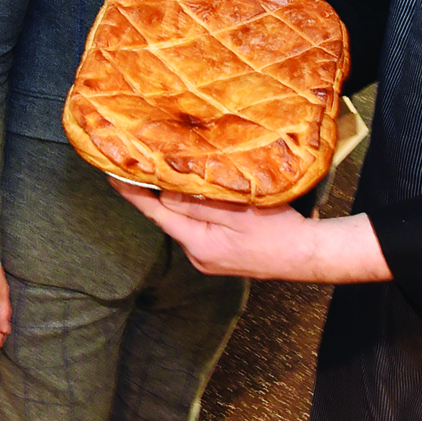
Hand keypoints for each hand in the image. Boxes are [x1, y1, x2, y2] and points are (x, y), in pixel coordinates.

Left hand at [111, 180, 391, 283]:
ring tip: (174, 172)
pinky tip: (203, 192)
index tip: (112, 175)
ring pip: (186, 221)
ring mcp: (209, 257)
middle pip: (169, 217)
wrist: (309, 256)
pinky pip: (201, 226)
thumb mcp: (239, 211)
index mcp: (198, 244)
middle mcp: (198, 255)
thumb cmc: (279, 233)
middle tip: (145, 162)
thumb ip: (200, 203)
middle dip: (158, 192)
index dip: (133, 194)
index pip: (156, 215)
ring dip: (181, 199)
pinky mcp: (221, 254)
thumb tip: (166, 193)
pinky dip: (197, 208)